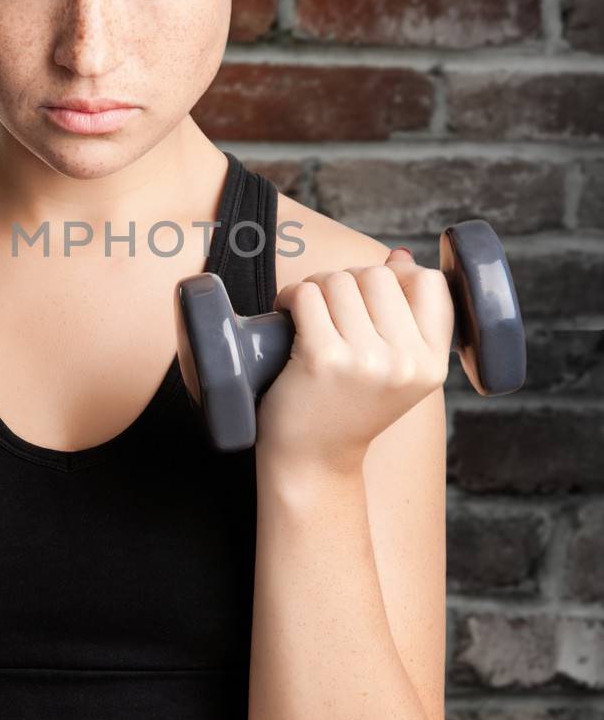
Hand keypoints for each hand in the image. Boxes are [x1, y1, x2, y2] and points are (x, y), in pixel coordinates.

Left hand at [254, 248, 453, 471]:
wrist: (312, 462)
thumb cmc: (348, 407)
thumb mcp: (395, 370)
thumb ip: (405, 316)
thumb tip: (401, 257)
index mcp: (432, 363)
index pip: (430, 283)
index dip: (396, 277)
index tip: (368, 299)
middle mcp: (406, 362)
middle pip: (377, 275)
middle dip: (346, 282)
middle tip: (328, 310)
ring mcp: (367, 361)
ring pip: (339, 280)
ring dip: (314, 288)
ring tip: (307, 315)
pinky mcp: (324, 359)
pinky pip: (307, 295)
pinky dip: (291, 297)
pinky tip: (287, 316)